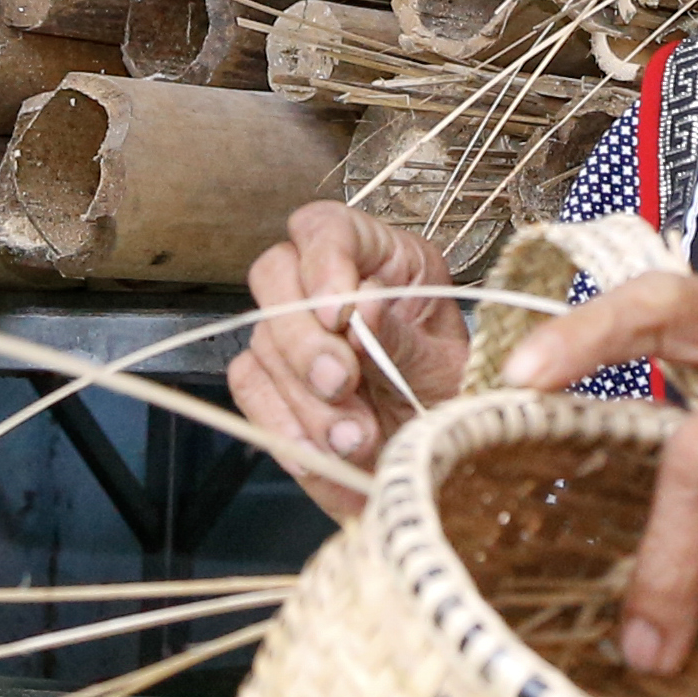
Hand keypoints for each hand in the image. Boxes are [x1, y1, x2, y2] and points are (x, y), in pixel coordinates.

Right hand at [233, 201, 468, 514]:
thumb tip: (364, 308)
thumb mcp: (443, 370)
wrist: (431, 469)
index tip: (337, 314)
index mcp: (385, 262)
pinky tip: (320, 453)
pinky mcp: (271, 381)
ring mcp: (294, 334)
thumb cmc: (447, 405)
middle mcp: (332, 288)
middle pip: (276, 274)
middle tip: (339, 384)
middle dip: (304, 337)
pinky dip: (282, 425)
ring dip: (306, 399)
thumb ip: (404, 340)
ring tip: (355, 440)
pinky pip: (250, 390)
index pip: (330, 228)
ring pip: (263, 341)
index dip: (324, 261)